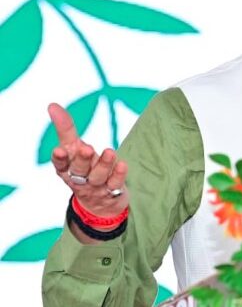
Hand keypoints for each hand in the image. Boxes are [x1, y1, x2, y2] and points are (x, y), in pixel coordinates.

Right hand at [48, 103, 129, 230]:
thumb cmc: (84, 169)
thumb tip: (52, 105)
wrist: (99, 203)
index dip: (59, 158)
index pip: (60, 164)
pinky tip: (123, 164)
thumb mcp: (73, 149)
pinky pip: (115, 184)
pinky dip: (119, 174)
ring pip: (99, 176)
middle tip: (87, 148)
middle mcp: (80, 179)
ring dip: (104, 164)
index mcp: (67, 169)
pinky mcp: (111, 192)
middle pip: (79, 170)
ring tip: (110, 151)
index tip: (58, 149)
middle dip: (82, 159)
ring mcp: (96, 187)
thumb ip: (65, 129)